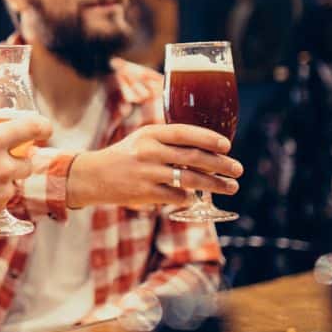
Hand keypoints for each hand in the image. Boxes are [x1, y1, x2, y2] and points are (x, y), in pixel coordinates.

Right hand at [0, 98, 50, 239]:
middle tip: (5, 155)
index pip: (32, 127)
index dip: (43, 125)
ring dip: (6, 178)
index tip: (44, 128)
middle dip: (21, 156)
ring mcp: (2, 191)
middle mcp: (4, 167)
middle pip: (29, 160)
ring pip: (15, 182)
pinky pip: (2, 201)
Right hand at [64, 123, 242, 207]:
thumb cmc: (125, 156)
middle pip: (193, 157)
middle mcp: (148, 151)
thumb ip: (169, 140)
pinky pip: (176, 196)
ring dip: (215, 184)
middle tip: (238, 170)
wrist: (93, 176)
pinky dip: (190, 198)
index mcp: (150, 134)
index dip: (208, 138)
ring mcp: (146, 173)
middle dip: (221, 165)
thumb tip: (208, 147)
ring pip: (189, 179)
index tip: (227, 145)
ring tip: (231, 187)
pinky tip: (198, 198)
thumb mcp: (143, 140)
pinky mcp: (144, 193)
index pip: (184, 133)